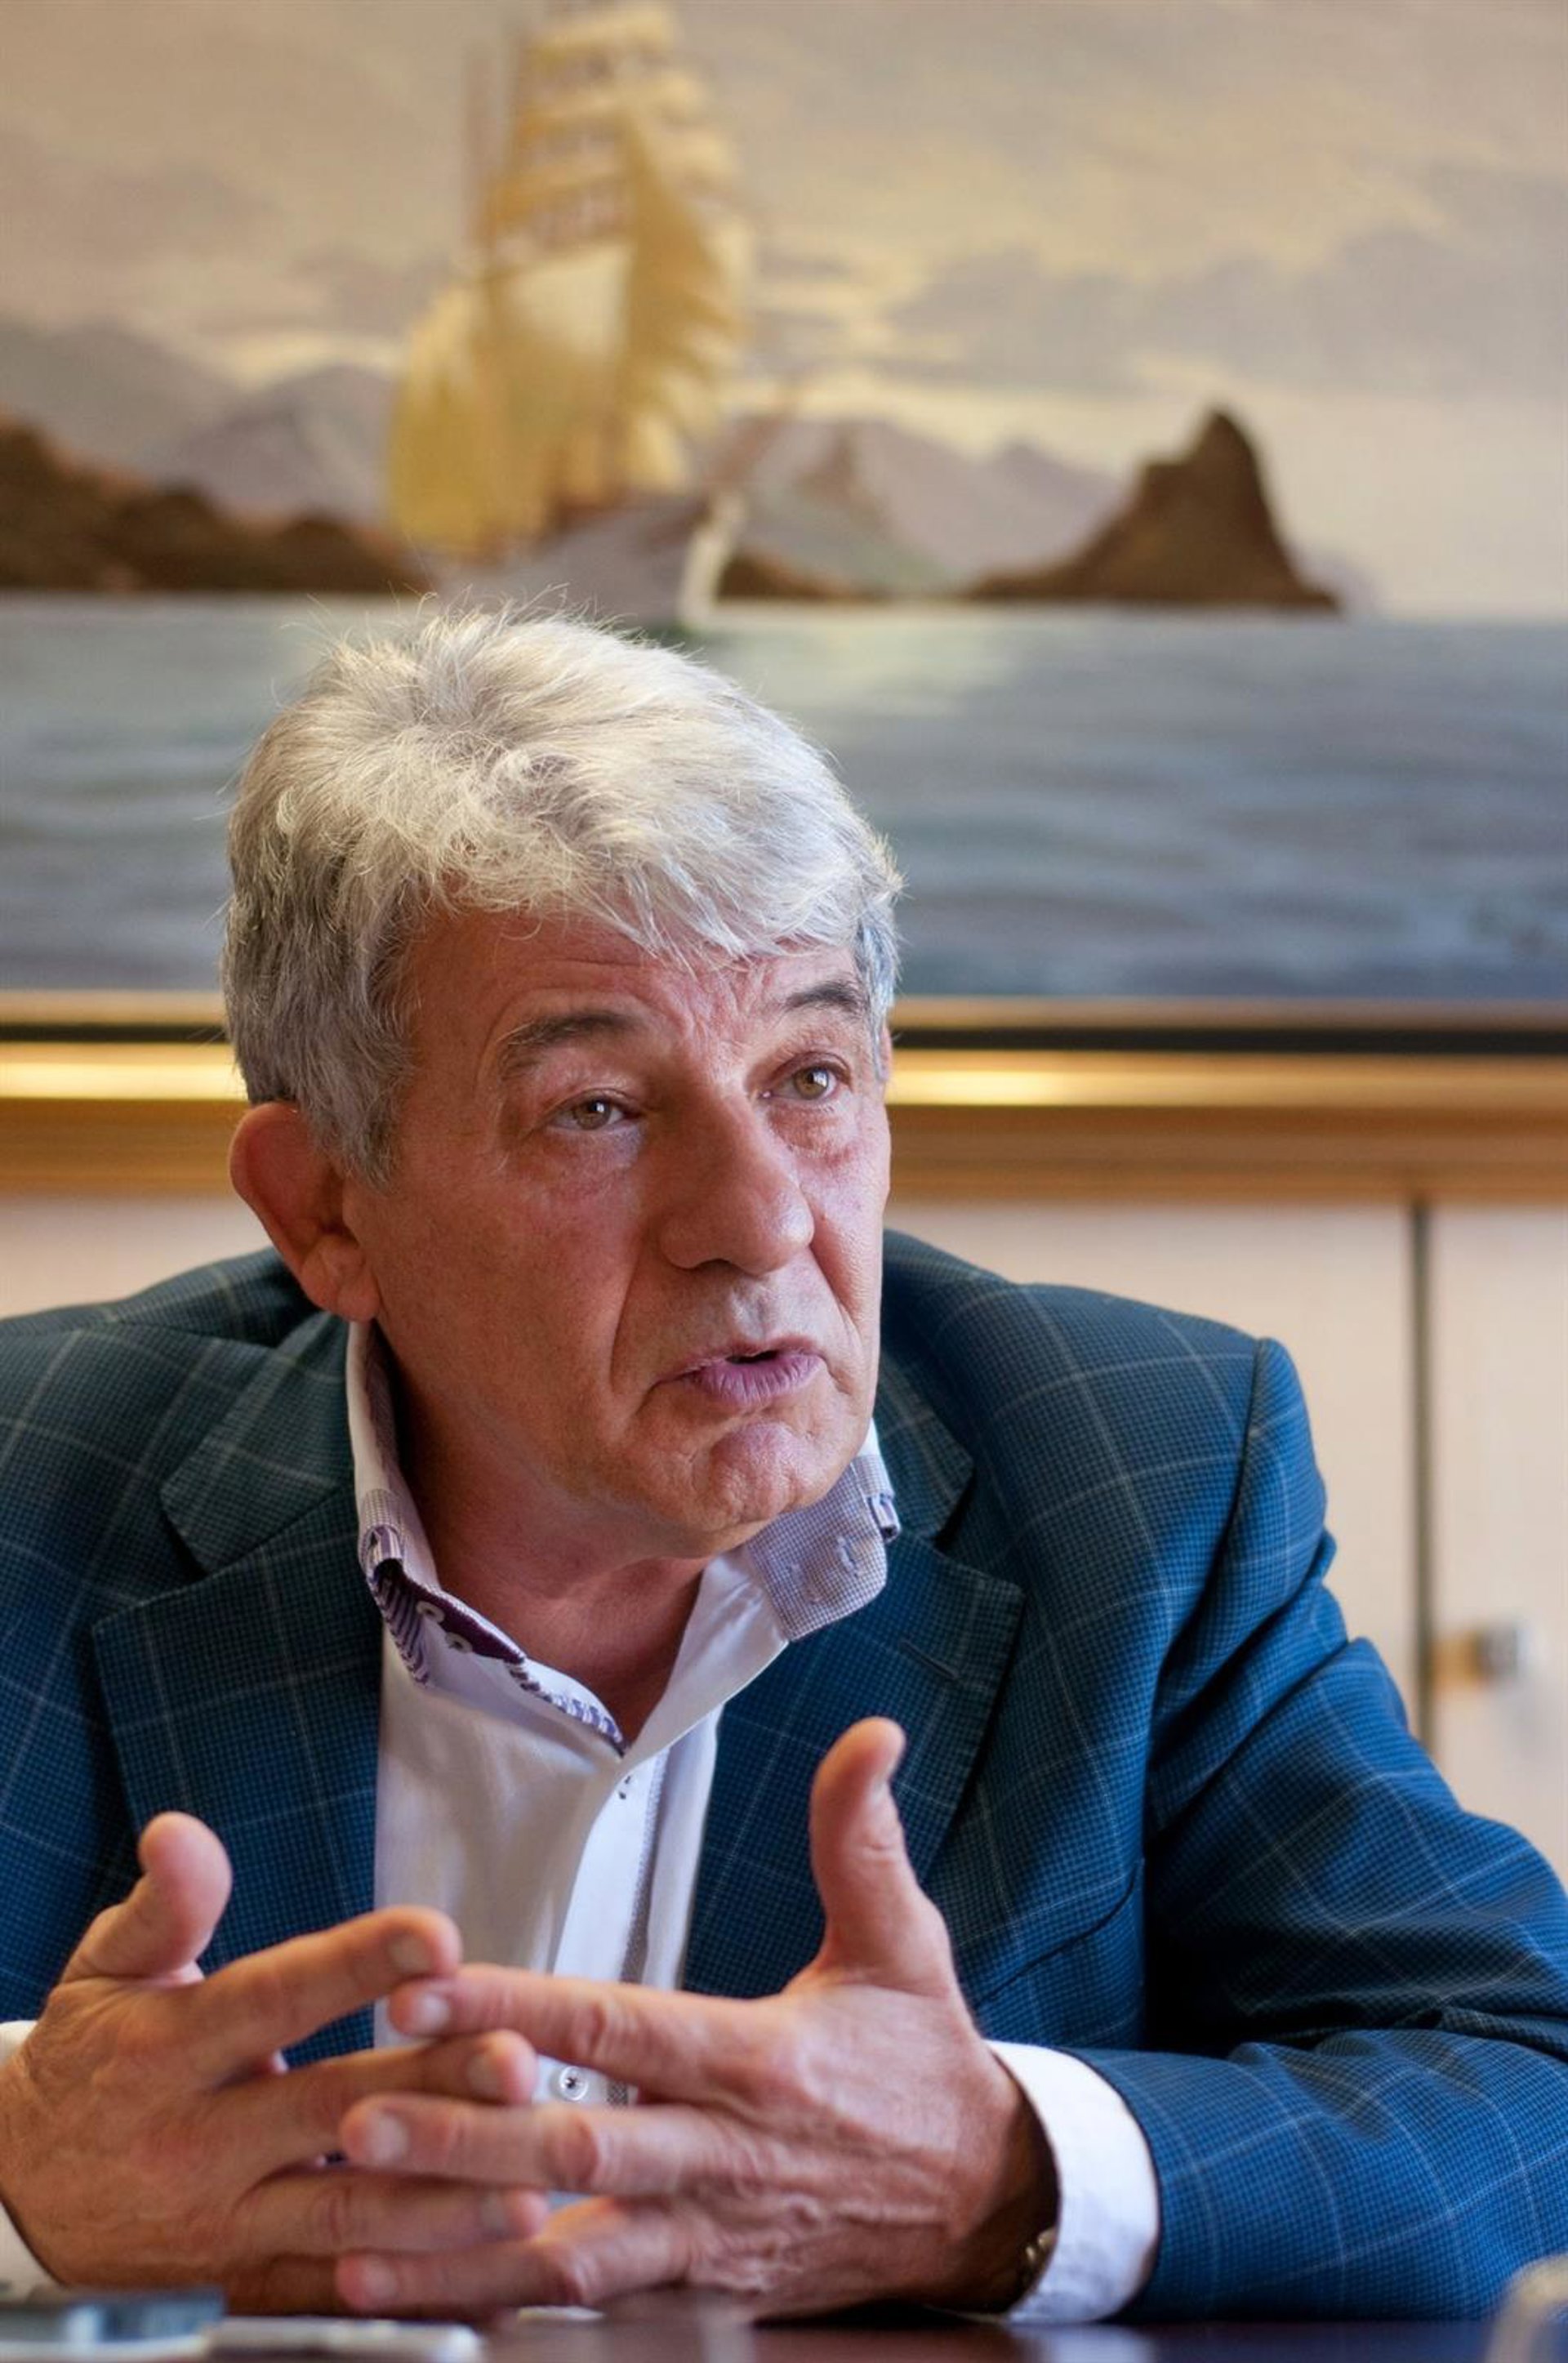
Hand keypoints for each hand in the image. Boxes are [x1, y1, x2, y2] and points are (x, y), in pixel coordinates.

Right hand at [0, 1814, 545, 2308]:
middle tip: (516, 2060)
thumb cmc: (88, 2069)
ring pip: (344, 2213)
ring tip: (527, 2179)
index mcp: (169, 2050)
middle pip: (329, 2109)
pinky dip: (413, 2282)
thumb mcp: (104, 1976)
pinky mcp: (245, 2286)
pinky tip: (484, 2266)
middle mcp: (199, 2140)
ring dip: (442, 2200)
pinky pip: (337, 2290)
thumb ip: (162, 1908)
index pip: (274, 1999)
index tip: (438, 1937)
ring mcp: (224, 2223)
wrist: (15, 2203)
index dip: (357, 1966)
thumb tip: (179, 1833)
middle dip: (429, 2086)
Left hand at [337, 1720, 1054, 2317]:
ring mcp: (707, 2239)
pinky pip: (588, 2311)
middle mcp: (723, 2156)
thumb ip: (861, 1839)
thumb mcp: (905, 1944)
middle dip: (460, 2138)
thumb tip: (872, 1734)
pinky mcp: (699, 2296)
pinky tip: (417, 2302)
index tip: (424, 1987)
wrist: (984, 2204)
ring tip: (352, 2237)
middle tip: (354, 2118)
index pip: (618, 2027)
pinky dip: (503, 2310)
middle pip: (576, 2150)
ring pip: (568, 2253)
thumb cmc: (925, 2067)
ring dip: (458, 2246)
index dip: (518, 2006)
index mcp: (757, 2061)